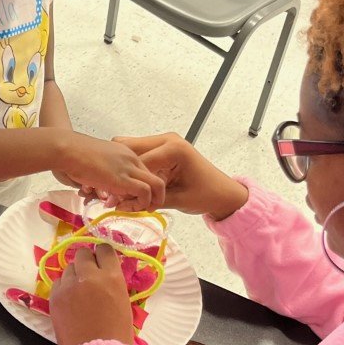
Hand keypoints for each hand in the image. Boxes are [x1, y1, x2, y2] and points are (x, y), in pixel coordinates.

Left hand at [49, 245, 134, 344]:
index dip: (102, 255)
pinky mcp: (55, 297)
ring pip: (69, 268)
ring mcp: (69, 286)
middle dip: (86, 262)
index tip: (102, 262)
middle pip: (82, 254)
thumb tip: (104, 272)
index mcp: (111, 276)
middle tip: (89, 276)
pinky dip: (64, 288)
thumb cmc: (117, 332)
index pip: (104, 249)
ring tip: (79, 291)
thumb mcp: (122, 300)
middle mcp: (89, 276)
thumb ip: (112, 281)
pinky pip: (58, 283)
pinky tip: (70, 300)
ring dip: (75, 275)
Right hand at [57, 132, 164, 209]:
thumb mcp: (94, 163)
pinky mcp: (122, 178)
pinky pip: (145, 192)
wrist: (65, 149)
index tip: (133, 199)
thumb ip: (102, 174)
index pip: (145, 172)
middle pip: (156, 177)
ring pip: (157, 185)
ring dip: (150, 202)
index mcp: (125, 153)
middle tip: (142, 208)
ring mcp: (129, 167)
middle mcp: (131, 158)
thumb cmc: (72, 155)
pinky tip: (126, 208)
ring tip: (135, 210)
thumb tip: (97, 187)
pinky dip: (141, 203)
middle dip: (153, 196)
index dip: (144, 188)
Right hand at [115, 133, 247, 218]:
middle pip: (130, 149)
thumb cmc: (208, 195)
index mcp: (174, 149)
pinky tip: (136, 186)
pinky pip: (141, 155)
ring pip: (132, 151)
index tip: (121, 199)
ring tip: (128, 191)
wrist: (224, 193)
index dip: (128, 182)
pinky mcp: (163, 148)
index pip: (139, 162)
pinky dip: (135, 170)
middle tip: (118, 194)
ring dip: (128, 170)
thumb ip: (148, 201)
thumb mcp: (177, 200)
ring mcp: (165, 142)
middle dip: (124, 173)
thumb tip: (121, 205)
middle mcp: (168, 139)